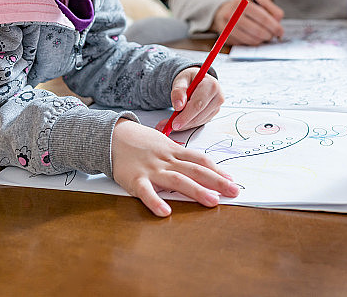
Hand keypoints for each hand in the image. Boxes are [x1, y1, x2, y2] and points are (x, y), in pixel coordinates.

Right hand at [111, 118, 239, 216]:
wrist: (112, 135)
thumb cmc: (140, 141)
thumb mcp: (163, 144)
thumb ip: (180, 155)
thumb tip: (200, 166)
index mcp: (174, 151)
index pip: (200, 159)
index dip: (217, 170)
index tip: (231, 179)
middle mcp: (166, 159)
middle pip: (195, 169)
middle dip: (216, 181)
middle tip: (234, 191)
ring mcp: (151, 169)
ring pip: (177, 179)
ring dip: (196, 191)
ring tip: (212, 201)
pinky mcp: (134, 179)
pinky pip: (146, 192)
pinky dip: (155, 201)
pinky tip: (165, 212)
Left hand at [156, 67, 222, 131]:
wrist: (197, 80)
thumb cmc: (189, 79)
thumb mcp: (181, 80)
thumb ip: (178, 91)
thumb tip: (178, 106)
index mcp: (211, 85)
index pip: (198, 104)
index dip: (186, 115)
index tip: (174, 123)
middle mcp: (218, 96)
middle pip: (199, 114)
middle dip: (183, 122)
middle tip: (169, 126)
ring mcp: (217, 107)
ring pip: (199, 121)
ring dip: (184, 125)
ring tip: (170, 122)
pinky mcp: (213, 114)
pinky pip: (199, 122)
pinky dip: (188, 124)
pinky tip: (180, 121)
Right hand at [213, 0, 283, 44]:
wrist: (225, 12)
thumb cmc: (247, 8)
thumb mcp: (260, 3)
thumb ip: (273, 10)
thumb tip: (278, 22)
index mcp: (242, 3)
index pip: (262, 18)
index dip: (274, 26)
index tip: (280, 31)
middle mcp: (232, 15)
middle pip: (257, 31)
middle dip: (269, 35)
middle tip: (273, 36)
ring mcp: (227, 27)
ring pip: (251, 40)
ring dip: (262, 40)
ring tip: (265, 36)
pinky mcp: (226, 37)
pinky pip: (245, 45)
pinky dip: (253, 43)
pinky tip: (255, 38)